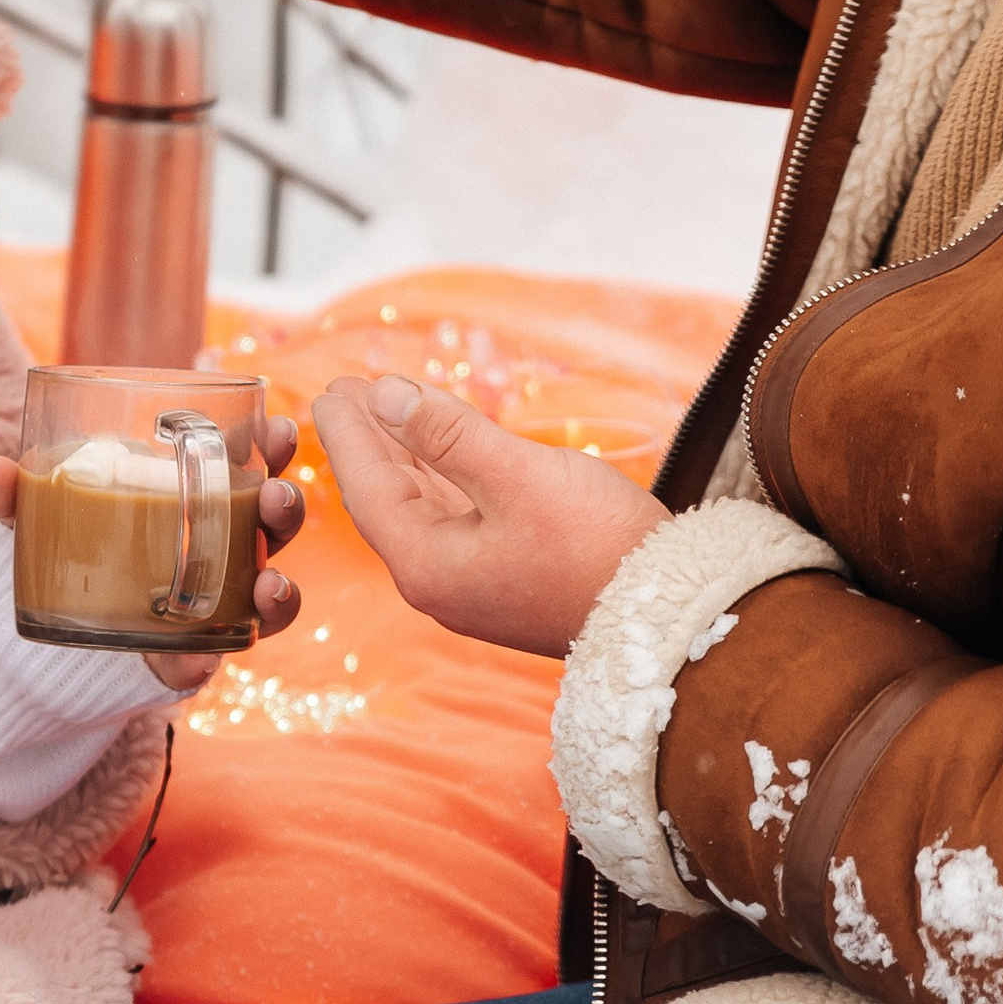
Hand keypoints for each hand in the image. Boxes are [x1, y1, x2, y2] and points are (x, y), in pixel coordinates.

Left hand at [0, 424, 306, 691]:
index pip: (254, 462)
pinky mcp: (190, 651)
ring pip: (267, 592)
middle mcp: (224, 546)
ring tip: (268, 582)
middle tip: (276, 498)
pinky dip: (209, 660)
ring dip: (279, 588)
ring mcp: (216, 601)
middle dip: (287, 509)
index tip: (285, 427)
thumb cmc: (72, 535)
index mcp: (201, 494)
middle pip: (274, 525)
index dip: (279, 447)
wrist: (58, 617)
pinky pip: (212, 658)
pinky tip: (201, 659)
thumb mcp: (43, 509)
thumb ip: (18, 492)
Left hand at [314, 373, 663, 657]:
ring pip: (422, 506)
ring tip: (385, 407)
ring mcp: (473, 583)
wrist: (671, 616)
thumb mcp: (517, 475)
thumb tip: (384, 396)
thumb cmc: (596, 545)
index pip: (368, 485)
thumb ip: (447, 433)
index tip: (332, 387)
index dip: (349, 431)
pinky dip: (441, 476)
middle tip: (351, 389)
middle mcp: (440, 581)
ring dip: (404, 454)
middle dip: (369, 439)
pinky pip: (456, 516)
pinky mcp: (506, 577)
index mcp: (427, 563)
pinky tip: (439, 450)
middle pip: (387, 497)